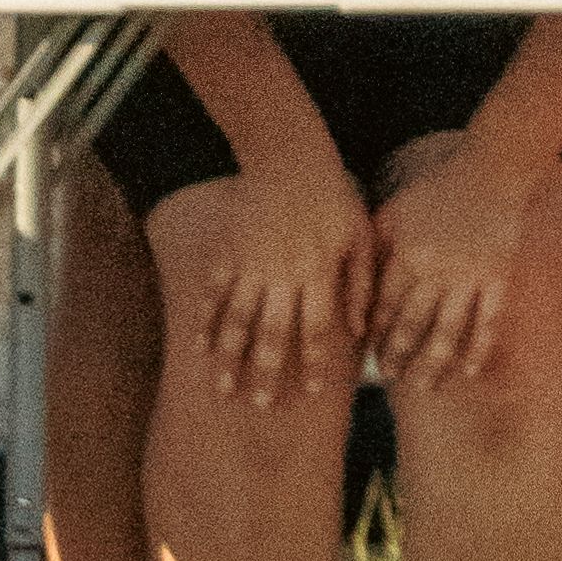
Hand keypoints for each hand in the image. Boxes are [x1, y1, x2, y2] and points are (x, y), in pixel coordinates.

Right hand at [191, 151, 372, 410]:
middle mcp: (283, 273)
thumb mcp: (360, 235)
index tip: (312, 393)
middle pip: (272, 333)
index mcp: (318, 272)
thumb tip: (361, 330)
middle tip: (260, 405)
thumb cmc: (333, 195)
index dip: (315, 362)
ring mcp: (251, 263)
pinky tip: (198, 348)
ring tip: (222, 389)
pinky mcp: (228, 250)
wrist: (288, 155)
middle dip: (266, 372)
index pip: (317, 328)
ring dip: (229, 357)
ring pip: (237, 319)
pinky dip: (206, 320)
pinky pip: (213, 292)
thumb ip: (362, 284)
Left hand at [365, 138, 555, 391]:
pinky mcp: (500, 278)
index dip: (377, 336)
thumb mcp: (397, 209)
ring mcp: (471, 276)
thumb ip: (375, 244)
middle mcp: (437, 270)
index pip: (386, 307)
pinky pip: (486, 322)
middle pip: (413, 326)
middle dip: (399, 357)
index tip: (371, 359)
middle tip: (391, 379)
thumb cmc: (440, 187)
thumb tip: (354, 282)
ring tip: (423, 386)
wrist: (494, 169)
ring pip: (448, 331)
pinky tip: (468, 371)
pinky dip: (477, 349)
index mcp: (408, 254)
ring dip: (433, 364)